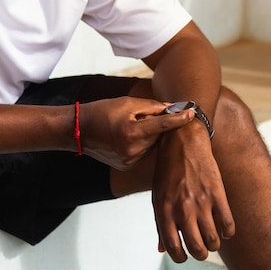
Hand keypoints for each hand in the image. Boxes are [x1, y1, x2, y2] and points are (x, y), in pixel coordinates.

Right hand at [78, 97, 193, 170]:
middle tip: (153, 114)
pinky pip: (144, 152)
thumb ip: (152, 107)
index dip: (179, 118)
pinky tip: (130, 136)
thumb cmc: (102, 111)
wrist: (78, 131)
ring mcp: (130, 161)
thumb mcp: (127, 103)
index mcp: (132, 133)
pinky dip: (143, 143)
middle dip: (160, 124)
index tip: (192, 113)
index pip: (163, 125)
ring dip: (151, 135)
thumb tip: (172, 108)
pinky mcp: (127, 166)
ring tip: (134, 125)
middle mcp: (133, 150)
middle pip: (159, 136)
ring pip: (153, 145)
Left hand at [152, 121, 235, 261]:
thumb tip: (161, 249)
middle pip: (197, 248)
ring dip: (215, 244)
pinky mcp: (217, 193)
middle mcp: (182, 209)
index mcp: (165, 210)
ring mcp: (201, 201)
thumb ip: (160, 224)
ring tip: (213, 238)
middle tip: (202, 248)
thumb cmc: (168, 170)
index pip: (173, 248)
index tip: (185, 256)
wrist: (183, 142)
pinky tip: (225, 229)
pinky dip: (228, 232)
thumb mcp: (158, 196)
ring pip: (214, 241)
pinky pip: (228, 224)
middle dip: (201, 253)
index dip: (180, 257)